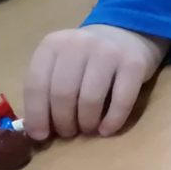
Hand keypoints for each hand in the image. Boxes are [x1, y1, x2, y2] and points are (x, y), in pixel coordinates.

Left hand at [25, 25, 167, 139]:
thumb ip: (48, 87)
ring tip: (88, 130)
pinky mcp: (134, 63)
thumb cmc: (88, 58)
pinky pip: (121, 100)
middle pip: (63, 93)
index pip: (36, 84)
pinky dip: (112, 120)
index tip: (40, 135)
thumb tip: (38, 129)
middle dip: (63, 121)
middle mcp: (78, 44)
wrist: (127, 34)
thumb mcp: (61, 62)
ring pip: (90, 99)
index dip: (37, 114)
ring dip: (87, 123)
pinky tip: (107, 130)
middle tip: (68, 133)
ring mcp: (108, 52)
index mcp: (52, 45)